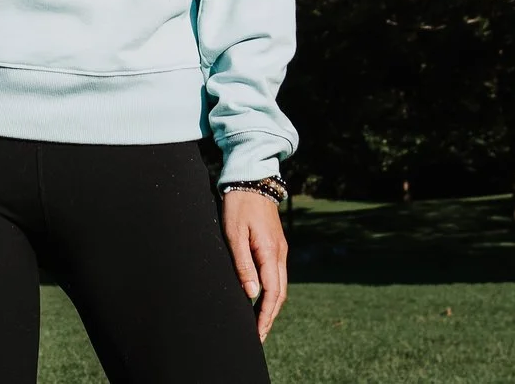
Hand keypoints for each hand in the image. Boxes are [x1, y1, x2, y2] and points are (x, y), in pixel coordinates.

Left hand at [220, 189, 286, 341]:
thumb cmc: (239, 205)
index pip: (271, 294)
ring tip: (259, 324)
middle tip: (258, 337)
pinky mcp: (276, 245)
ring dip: (271, 306)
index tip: (257, 335)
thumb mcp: (235, 234)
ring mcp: (280, 249)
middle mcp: (280, 254)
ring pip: (280, 286)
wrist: (252, 178)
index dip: (264, 316)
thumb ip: (243, 264)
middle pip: (279, 294)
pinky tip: (261, 298)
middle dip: (269, 317)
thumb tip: (252, 295)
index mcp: (270, 253)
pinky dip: (271, 292)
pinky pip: (277, 275)